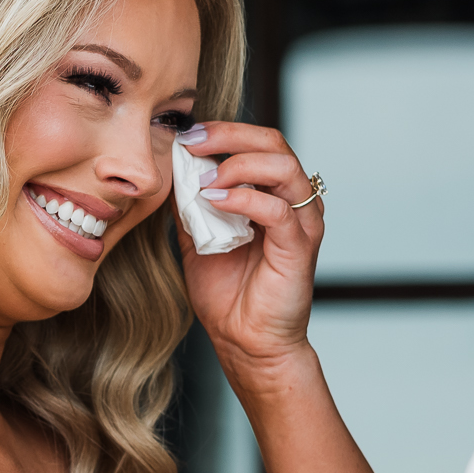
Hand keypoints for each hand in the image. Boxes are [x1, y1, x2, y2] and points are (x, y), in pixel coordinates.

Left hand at [175, 122, 323, 380]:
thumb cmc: (228, 293)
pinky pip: (278, 209)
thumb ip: (190, 203)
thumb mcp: (197, 237)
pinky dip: (245, 198)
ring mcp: (301, 223)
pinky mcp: (300, 247)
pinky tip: (216, 202)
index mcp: (274, 194)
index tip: (188, 135)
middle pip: (274, 144)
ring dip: (239, 164)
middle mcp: (294, 203)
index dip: (225, 131)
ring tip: (207, 181)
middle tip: (194, 142)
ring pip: (284, 167)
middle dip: (231, 135)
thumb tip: (172, 169)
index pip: (259, 143)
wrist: (244, 341)